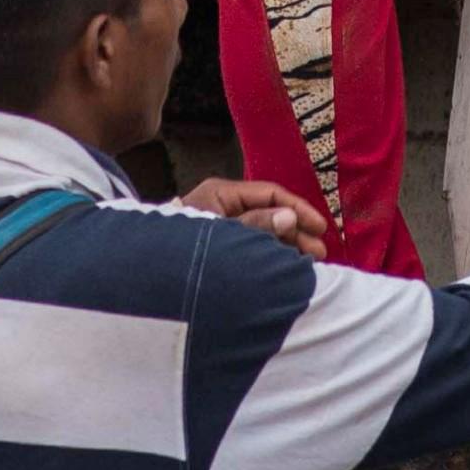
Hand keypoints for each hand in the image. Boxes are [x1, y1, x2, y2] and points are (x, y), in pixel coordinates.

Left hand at [177, 174, 328, 253]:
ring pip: (263, 231)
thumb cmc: (182, 248)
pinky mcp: (220, 248)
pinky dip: (271, 255)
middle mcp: (223, 205)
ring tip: (309, 264)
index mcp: (221, 193)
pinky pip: (252, 246)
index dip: (297, 208)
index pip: (269, 193)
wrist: (149, 276)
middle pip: (269, 212)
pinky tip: (288, 267)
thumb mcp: (223, 233)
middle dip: (296, 231)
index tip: (320, 227)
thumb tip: (289, 217)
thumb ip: (255, 226)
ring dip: (286, 245)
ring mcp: (222, 226)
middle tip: (319, 253)